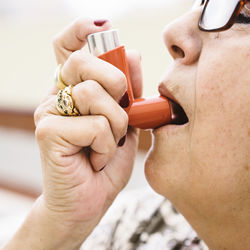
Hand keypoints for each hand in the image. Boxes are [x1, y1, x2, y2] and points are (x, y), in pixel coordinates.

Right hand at [33, 18, 141, 247]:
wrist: (89, 200)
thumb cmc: (106, 161)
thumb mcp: (126, 122)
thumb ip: (129, 92)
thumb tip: (132, 54)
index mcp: (75, 89)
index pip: (69, 46)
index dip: (82, 30)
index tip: (102, 27)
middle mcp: (57, 95)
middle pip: (85, 61)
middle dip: (116, 84)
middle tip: (121, 113)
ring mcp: (48, 112)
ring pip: (93, 94)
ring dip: (115, 125)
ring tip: (107, 145)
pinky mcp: (47, 132)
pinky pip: (93, 125)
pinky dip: (106, 146)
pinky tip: (96, 160)